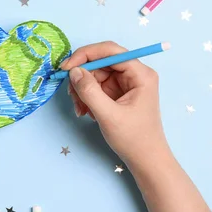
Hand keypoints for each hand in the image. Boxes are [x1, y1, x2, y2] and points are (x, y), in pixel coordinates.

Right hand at [62, 41, 169, 165]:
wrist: (145, 160)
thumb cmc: (134, 139)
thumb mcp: (108, 115)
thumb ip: (89, 91)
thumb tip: (73, 71)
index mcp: (140, 74)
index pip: (110, 51)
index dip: (86, 55)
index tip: (66, 67)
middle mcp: (134, 74)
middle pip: (101, 62)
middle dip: (82, 77)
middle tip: (71, 94)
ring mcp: (126, 84)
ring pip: (96, 75)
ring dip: (82, 90)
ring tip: (80, 108)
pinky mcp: (118, 94)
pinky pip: (97, 87)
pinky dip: (87, 97)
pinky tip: (86, 112)